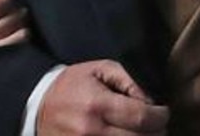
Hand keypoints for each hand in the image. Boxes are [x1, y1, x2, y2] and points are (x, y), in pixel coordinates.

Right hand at [38, 60, 168, 135]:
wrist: (37, 107)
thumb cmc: (71, 85)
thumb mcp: (97, 69)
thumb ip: (127, 79)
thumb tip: (151, 100)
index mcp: (97, 104)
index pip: (142, 117)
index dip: (160, 116)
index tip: (163, 112)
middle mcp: (93, 131)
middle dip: (156, 132)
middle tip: (156, 125)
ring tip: (143, 132)